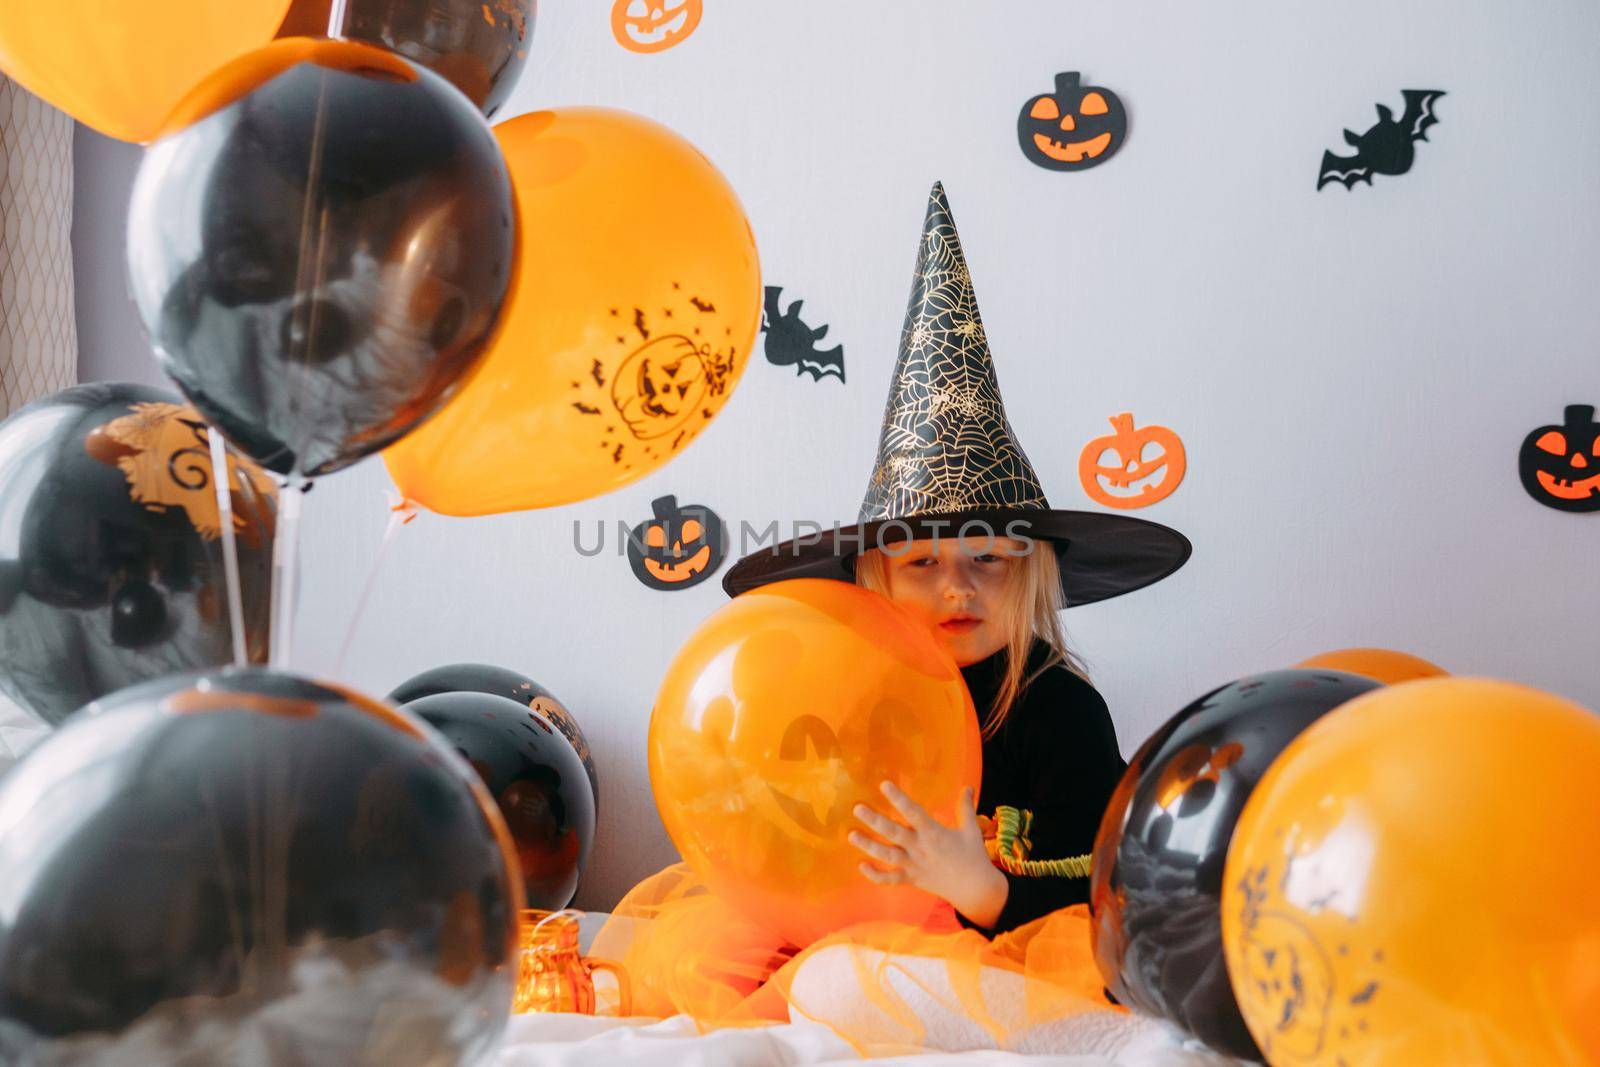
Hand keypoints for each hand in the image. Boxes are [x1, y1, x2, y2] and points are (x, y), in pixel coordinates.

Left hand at [849, 781, 1008, 929]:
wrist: (975, 889)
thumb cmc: (973, 857)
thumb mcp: (971, 830)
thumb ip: (965, 808)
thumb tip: (967, 787)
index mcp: (934, 833)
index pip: (913, 812)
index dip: (898, 798)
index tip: (884, 784)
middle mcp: (920, 848)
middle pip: (893, 833)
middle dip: (874, 821)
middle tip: (857, 808)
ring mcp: (914, 865)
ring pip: (887, 856)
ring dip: (868, 846)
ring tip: (851, 835)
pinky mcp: (912, 879)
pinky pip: (891, 879)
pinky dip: (875, 875)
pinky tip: (861, 865)